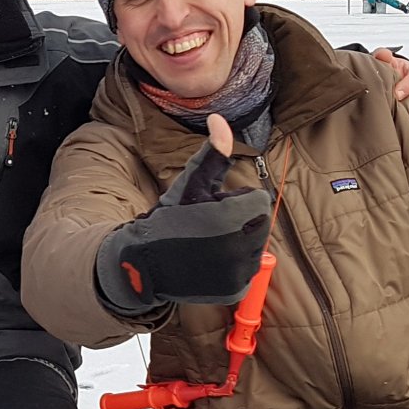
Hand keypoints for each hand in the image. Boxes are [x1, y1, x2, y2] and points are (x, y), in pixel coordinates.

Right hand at [95, 115, 271, 312]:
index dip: (236, 200)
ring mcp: (238, 272)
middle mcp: (239, 247)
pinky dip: (234, 266)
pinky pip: (248, 270)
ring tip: (209, 243)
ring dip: (239, 243)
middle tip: (210, 225)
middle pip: (261, 223)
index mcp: (232, 216)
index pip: (260, 200)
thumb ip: (214, 151)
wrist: (147, 260)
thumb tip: (220, 117)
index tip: (212, 206)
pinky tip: (211, 262)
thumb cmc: (170, 215)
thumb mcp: (192, 180)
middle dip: (241, 221)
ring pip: (256, 247)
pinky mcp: (236, 290)